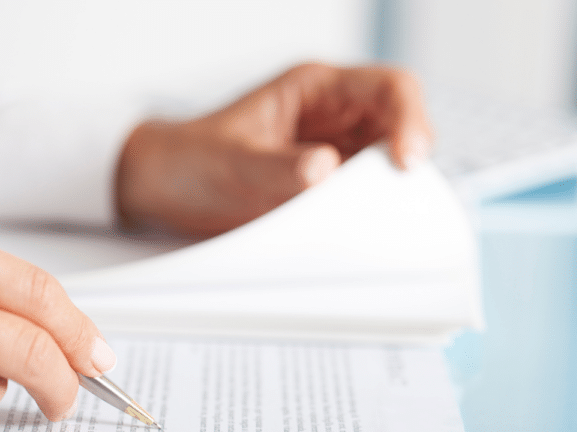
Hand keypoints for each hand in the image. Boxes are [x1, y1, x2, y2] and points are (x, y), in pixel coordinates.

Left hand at [117, 63, 432, 236]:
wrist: (166, 188)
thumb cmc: (192, 159)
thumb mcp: (230, 162)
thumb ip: (275, 167)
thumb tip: (325, 170)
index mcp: (315, 90)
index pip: (388, 88)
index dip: (410, 118)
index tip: (407, 160)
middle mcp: (333, 117)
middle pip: (400, 126)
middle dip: (410, 159)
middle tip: (399, 200)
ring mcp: (333, 152)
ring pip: (388, 165)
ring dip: (393, 191)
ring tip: (381, 219)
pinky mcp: (326, 188)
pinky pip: (365, 196)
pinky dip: (372, 213)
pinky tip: (363, 230)